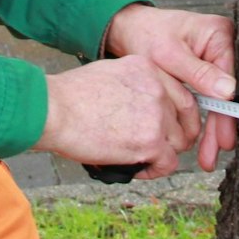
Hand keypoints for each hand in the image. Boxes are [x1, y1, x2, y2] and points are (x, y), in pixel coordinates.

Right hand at [34, 56, 198, 177]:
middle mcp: (158, 88)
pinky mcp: (149, 142)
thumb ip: (132, 85)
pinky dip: (155, 170)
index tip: (173, 126)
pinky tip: (139, 169)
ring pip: (179, 142)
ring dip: (164, 154)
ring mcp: (156, 115)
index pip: (180, 93)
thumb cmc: (69, 95)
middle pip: (185, 117)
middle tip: (164, 147)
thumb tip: (138, 106)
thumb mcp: (109, 73)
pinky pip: (168, 163)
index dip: (179, 114)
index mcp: (149, 68)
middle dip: (177, 135)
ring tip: (144, 160)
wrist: (54, 110)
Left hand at [104, 5, 237, 171]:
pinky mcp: (208, 69)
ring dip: (214, 127)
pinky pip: (211, 97)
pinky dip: (206, 117)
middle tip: (213, 156)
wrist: (131, 29)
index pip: (231, 80)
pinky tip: (204, 141)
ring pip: (221, 99)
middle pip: (228, 93)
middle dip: (220, 127)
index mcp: (220, 34)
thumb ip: (198, 73)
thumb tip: (229, 91)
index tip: (224, 139)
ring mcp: (217, 58)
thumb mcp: (169, 55)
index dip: (227, 113)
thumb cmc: (147, 35)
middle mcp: (224, 45)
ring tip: (208, 157)